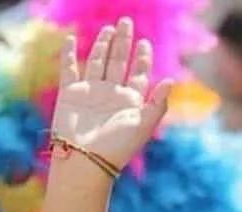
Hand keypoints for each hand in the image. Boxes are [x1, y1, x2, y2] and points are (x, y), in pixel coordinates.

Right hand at [52, 18, 171, 170]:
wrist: (87, 158)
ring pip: (97, 61)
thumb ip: (158, 103)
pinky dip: (70, 54)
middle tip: (126, 22)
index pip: (139, 73)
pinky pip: (70, 68)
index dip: (142, 58)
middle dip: (123, 42)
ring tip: (109, 29)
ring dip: (103, 44)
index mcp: (131, 101)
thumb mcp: (144, 125)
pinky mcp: (71, 93)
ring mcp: (91, 92)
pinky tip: (72, 39)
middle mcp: (112, 94)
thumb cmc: (119, 146)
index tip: (145, 42)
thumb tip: (171, 80)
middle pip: (119, 61)